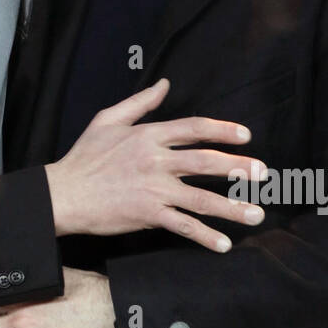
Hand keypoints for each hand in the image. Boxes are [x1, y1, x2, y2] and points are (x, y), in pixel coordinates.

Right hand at [44, 78, 266, 252]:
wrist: (65, 193)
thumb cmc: (84, 156)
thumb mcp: (107, 119)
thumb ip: (140, 103)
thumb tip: (165, 83)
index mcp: (148, 136)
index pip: (193, 128)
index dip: (222, 130)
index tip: (246, 136)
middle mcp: (156, 161)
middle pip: (205, 161)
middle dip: (238, 167)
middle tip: (263, 173)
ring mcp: (154, 189)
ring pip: (201, 198)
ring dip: (232, 207)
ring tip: (256, 213)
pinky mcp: (148, 214)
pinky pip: (184, 226)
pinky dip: (205, 236)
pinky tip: (224, 244)